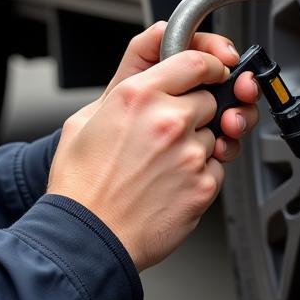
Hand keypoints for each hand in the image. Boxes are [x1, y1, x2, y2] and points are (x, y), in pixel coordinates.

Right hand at [48, 26, 260, 271]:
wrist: (87, 238)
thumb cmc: (82, 185)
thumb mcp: (85, 120)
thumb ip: (123, 90)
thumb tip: (148, 76)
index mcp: (138, 95)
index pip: (195, 61)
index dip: (208, 65)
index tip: (210, 72)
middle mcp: (168, 120)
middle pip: (211, 98)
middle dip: (197, 110)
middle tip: (170, 131)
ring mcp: (189, 153)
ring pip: (215, 135)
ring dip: (198, 144)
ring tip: (163, 164)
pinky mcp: (203, 185)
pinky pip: (217, 168)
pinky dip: (201, 174)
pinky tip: (170, 183)